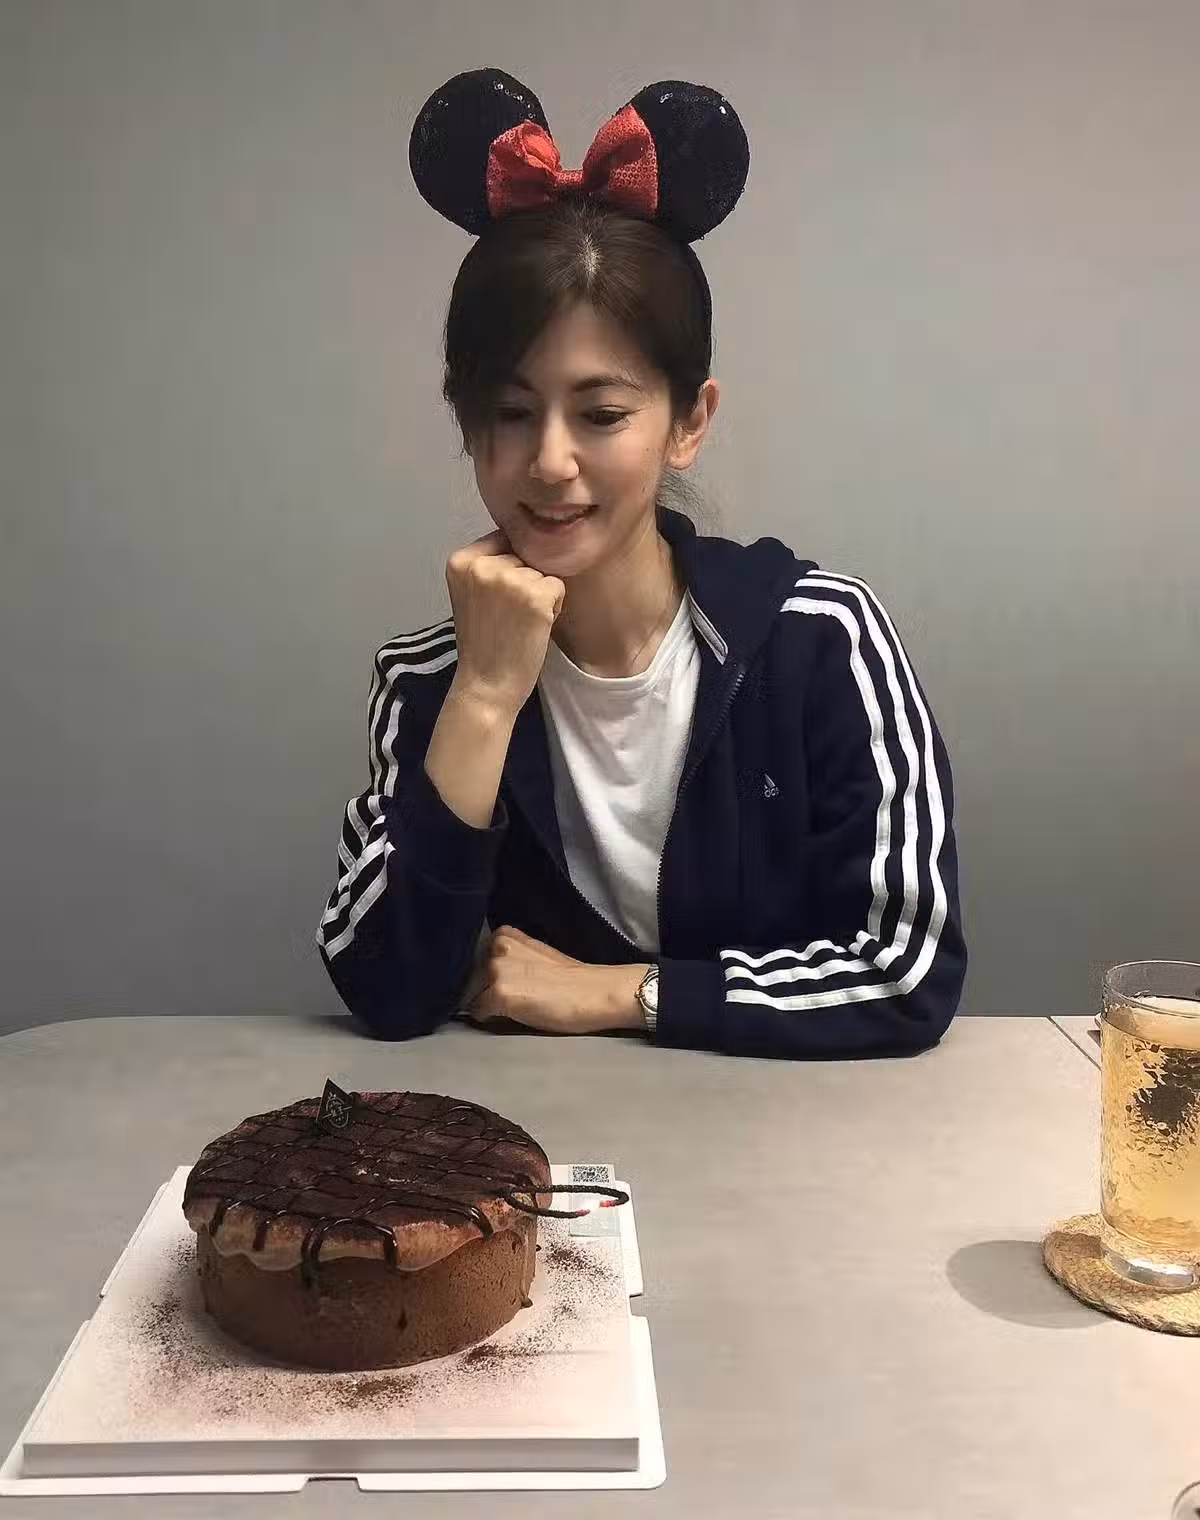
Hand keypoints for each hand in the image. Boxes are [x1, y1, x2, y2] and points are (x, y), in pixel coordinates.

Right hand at [446, 532, 565, 719]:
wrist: (486, 685)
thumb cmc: (483, 643)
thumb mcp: (470, 593)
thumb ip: (487, 565)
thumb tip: (524, 535)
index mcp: (460, 561)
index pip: (503, 540)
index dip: (510, 569)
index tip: (495, 602)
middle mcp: (481, 564)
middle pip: (524, 555)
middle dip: (525, 581)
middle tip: (508, 616)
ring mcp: (508, 579)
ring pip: (543, 571)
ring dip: (540, 595)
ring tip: (519, 622)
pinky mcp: (534, 596)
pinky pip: (558, 587)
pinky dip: (554, 607)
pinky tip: (533, 627)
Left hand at [464, 926, 649, 1035]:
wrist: (596, 993)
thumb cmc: (570, 980)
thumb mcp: (535, 955)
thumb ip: (509, 958)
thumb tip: (483, 977)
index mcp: (505, 935)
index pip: (475, 961)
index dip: (485, 978)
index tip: (502, 987)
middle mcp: (497, 948)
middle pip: (470, 979)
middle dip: (483, 991)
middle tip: (512, 1001)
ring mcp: (497, 970)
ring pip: (471, 995)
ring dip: (486, 1005)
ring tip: (514, 1009)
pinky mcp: (500, 994)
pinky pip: (478, 1012)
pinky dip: (490, 1019)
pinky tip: (513, 1017)